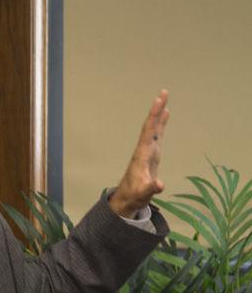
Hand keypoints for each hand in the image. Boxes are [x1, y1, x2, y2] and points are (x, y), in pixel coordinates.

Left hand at [108, 89, 169, 217]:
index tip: (159, 102)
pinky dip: (161, 124)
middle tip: (164, 92)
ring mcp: (147, 151)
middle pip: (151, 126)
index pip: (149, 132)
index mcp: (142, 155)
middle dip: (157, 109)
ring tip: (164, 98)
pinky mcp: (151, 155)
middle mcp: (144, 149)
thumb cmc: (134, 196)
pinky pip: (157, 134)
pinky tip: (165, 115)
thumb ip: (151, 189)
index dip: (154, 117)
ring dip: (159, 114)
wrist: (127, 199)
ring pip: (153, 128)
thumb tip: (159, 185)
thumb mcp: (143, 194)